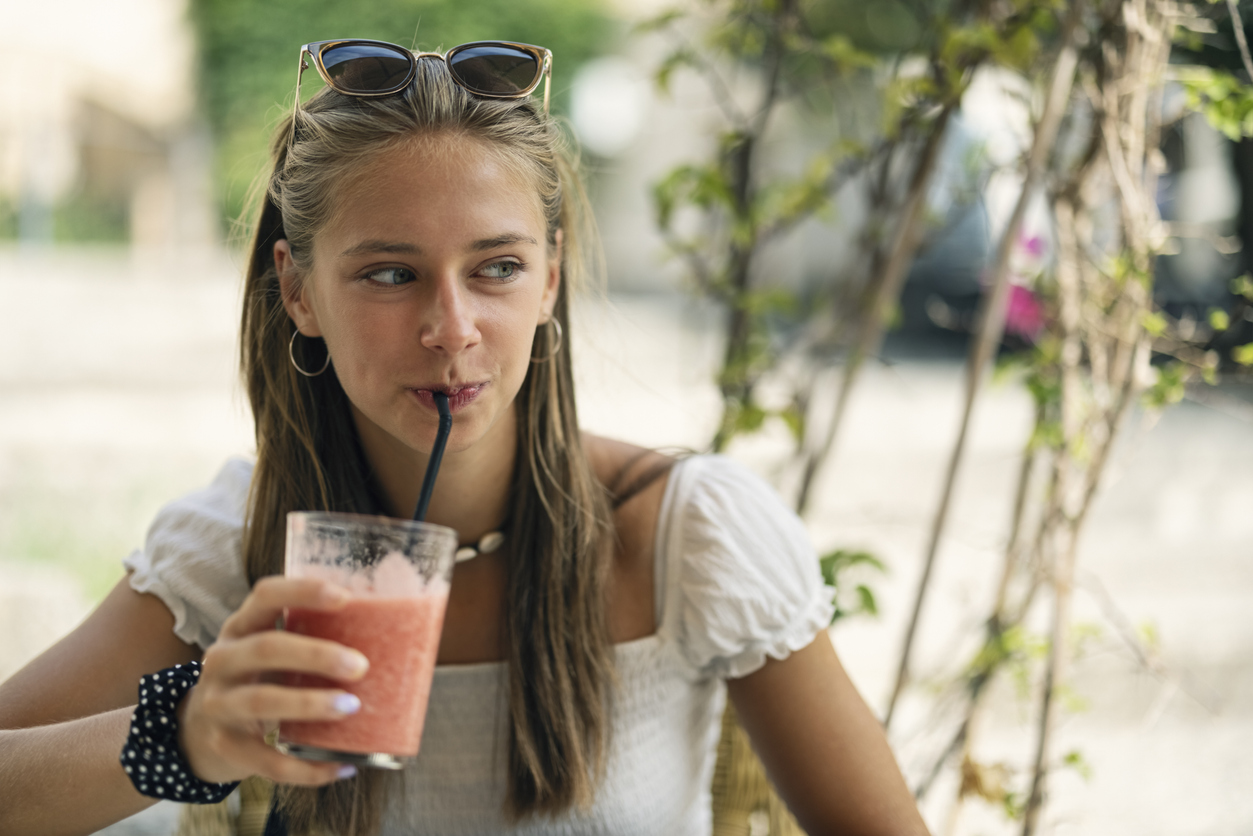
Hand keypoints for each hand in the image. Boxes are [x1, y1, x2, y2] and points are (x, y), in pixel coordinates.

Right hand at [176, 577, 369, 785]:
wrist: (196, 732)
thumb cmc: (254, 680)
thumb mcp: (268, 652)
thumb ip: (308, 638)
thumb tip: (390, 633)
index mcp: (240, 628)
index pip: (266, 596)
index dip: (303, 592)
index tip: (345, 598)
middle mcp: (223, 661)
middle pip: (266, 648)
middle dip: (316, 655)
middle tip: (361, 666)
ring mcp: (219, 705)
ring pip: (262, 700)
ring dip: (310, 704)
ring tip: (351, 707)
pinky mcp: (225, 747)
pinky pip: (268, 761)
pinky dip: (308, 768)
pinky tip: (342, 765)